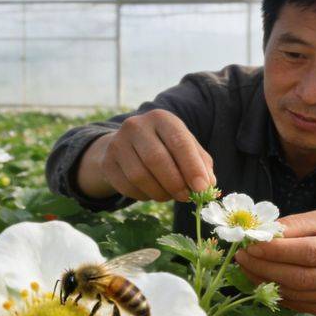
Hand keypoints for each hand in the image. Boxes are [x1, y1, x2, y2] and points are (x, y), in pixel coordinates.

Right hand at [80, 109, 214, 202]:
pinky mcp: (107, 162)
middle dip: (175, 183)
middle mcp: (136, 125)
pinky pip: (127, 186)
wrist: (126, 146)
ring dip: (160, 192)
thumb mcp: (185, 147)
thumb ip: (200, 164)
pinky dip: (144, 196)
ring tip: (170, 195)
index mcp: (161, 118)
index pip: (178, 142)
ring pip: (140, 176)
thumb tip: (208, 185)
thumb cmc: (164, 147)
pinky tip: (151, 192)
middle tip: (186, 197)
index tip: (202, 188)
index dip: (191, 167)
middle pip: (157, 159)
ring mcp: (118, 143)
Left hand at [233, 210, 315, 315]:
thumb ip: (295, 225)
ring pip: (294, 293)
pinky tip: (258, 279)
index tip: (250, 245)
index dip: (276, 251)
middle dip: (264, 267)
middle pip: (299, 276)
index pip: (308, 252)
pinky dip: (272, 292)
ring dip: (263, 280)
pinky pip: (295, 303)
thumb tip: (264, 232)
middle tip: (240, 256)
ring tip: (245, 266)